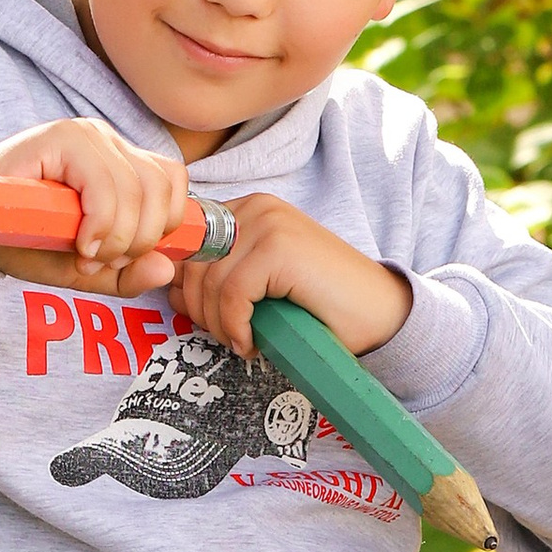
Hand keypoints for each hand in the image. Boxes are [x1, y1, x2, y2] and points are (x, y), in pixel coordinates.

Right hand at [0, 119, 187, 295]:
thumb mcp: (86, 268)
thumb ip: (127, 274)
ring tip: (84, 253)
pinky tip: (78, 240)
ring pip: (137, 190)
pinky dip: (100, 222)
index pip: (173, 183)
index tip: (123, 257)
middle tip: (100, 260)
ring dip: (116, 237)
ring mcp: (85, 134)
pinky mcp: (59, 137)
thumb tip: (166, 269)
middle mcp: (107, 140)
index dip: (160, 229)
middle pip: (159, 190)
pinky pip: (104, 185)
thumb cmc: (26, 241)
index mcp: (121, 160)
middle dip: (137, 241)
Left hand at [173, 192, 413, 360]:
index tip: (209, 319)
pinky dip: (236, 328)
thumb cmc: (321, 305)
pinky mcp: (279, 248)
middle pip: (193, 264)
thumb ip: (217, 278)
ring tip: (244, 343)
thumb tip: (171, 290)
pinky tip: (253, 344)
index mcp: (248, 209)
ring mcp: (269, 224)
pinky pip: (232, 294)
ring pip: (210, 283)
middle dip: (201, 312)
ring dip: (220, 325)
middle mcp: (256, 207)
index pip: (187, 244)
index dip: (187, 287)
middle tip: (229, 337)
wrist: (380, 314)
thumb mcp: (260, 286)